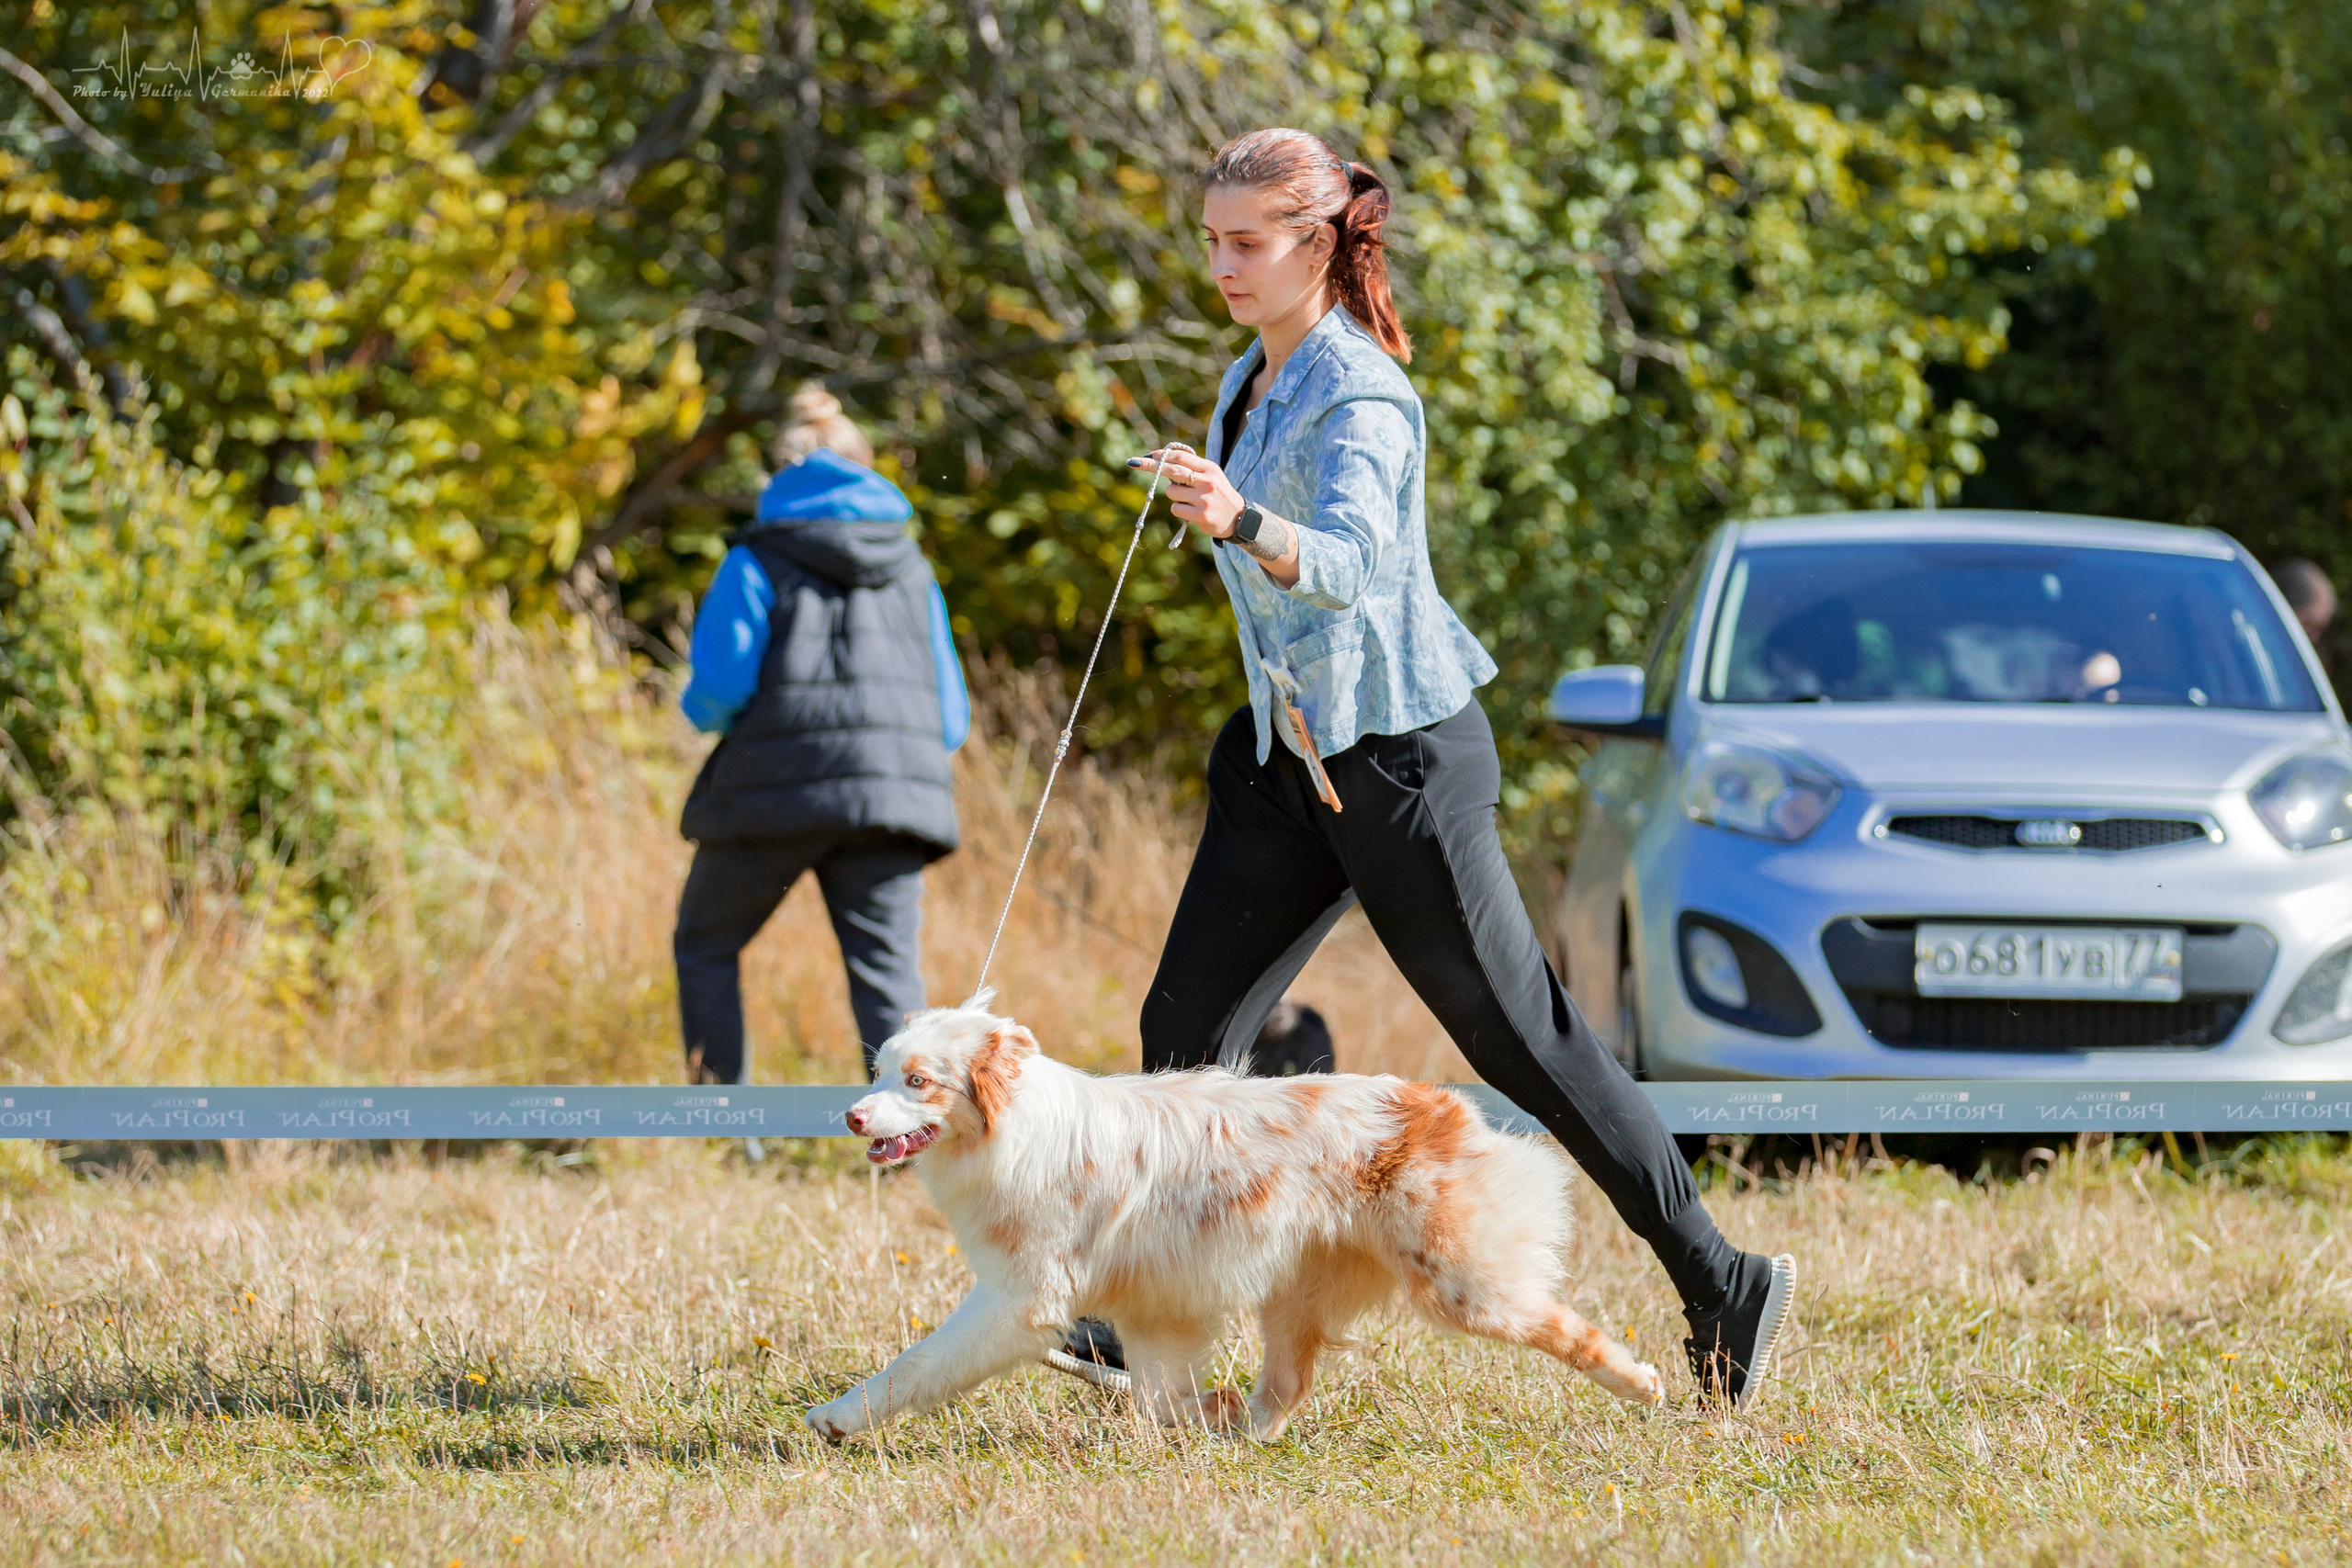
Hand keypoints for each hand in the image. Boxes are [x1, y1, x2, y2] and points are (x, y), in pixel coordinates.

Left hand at [1128, 449, 1244, 539]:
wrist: (1238, 518)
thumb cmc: (1218, 494)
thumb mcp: (1210, 476)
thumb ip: (1191, 469)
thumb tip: (1160, 462)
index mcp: (1209, 468)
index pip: (1181, 457)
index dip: (1162, 455)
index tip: (1148, 455)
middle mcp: (1207, 481)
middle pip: (1172, 470)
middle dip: (1150, 466)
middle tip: (1133, 462)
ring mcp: (1204, 498)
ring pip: (1171, 492)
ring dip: (1174, 496)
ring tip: (1189, 501)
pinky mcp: (1201, 515)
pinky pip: (1175, 509)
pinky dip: (1178, 509)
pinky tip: (1191, 512)